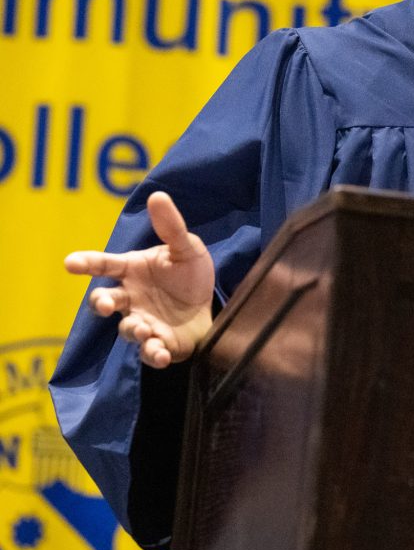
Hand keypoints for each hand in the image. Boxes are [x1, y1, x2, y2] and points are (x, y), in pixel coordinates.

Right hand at [65, 191, 214, 368]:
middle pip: (105, 301)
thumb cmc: (189, 273)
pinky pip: (150, 352)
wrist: (208, 305)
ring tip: (144, 328)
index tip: (70, 262)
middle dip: (102, 303)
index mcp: (132, 270)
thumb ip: (171, 226)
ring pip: (126, 329)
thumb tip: (157, 195)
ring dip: (132, 330)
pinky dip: (153, 354)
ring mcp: (142, 321)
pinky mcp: (159, 343)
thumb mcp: (185, 247)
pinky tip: (162, 353)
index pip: (104, 265)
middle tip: (107, 304)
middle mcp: (131, 297)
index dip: (87, 262)